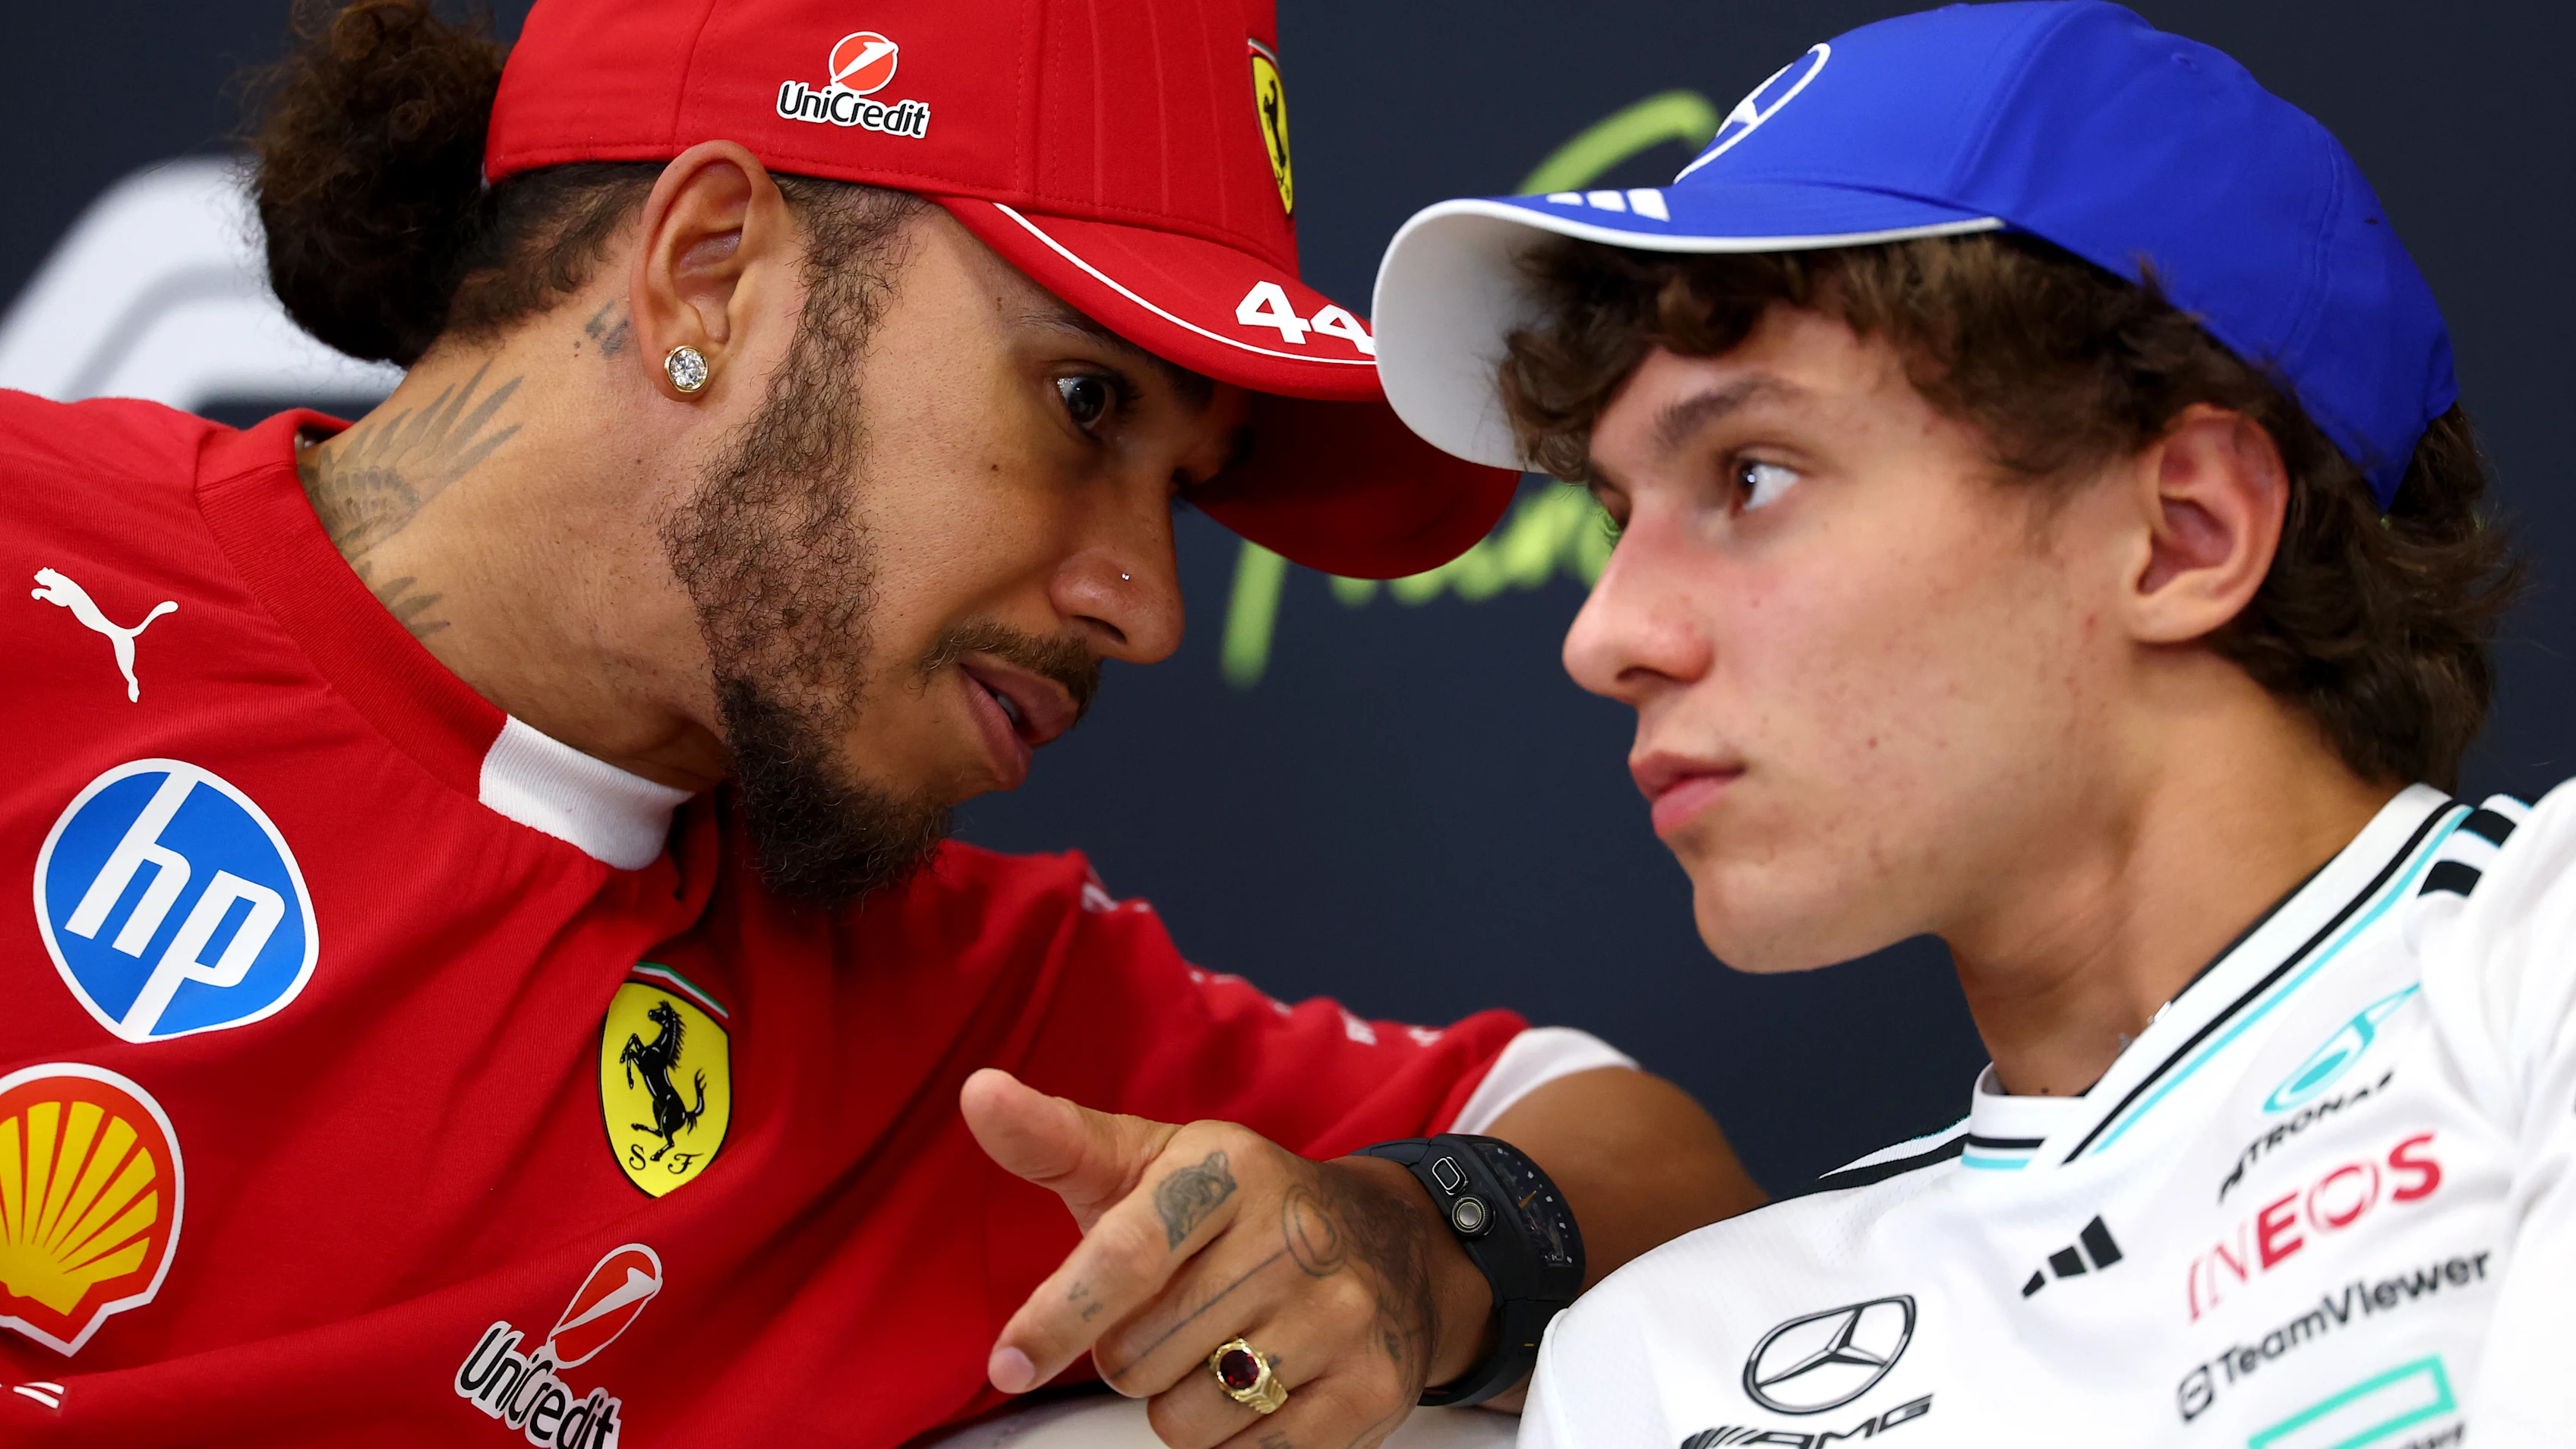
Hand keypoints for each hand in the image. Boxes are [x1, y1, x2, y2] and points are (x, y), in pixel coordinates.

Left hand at [963, 1069, 1487, 1448]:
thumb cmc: (1238, 1207)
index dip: (1059, 1317)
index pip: (1126, 1255)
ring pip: (1186, 1417)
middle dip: (1132, 1352)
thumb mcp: (1152, 1162)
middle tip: (1177, 1312)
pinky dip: (1233, 1438)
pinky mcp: (1370, 1387)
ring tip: (1221, 1345)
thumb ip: (1057, 1141)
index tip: (1008, 1365)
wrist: (1391, 1243)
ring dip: (1179, 1399)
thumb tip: (978, 1093)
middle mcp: (1293, 1235)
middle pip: (1138, 1356)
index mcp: (1227, 1168)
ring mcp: (1339, 1314)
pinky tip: (1264, 1382)